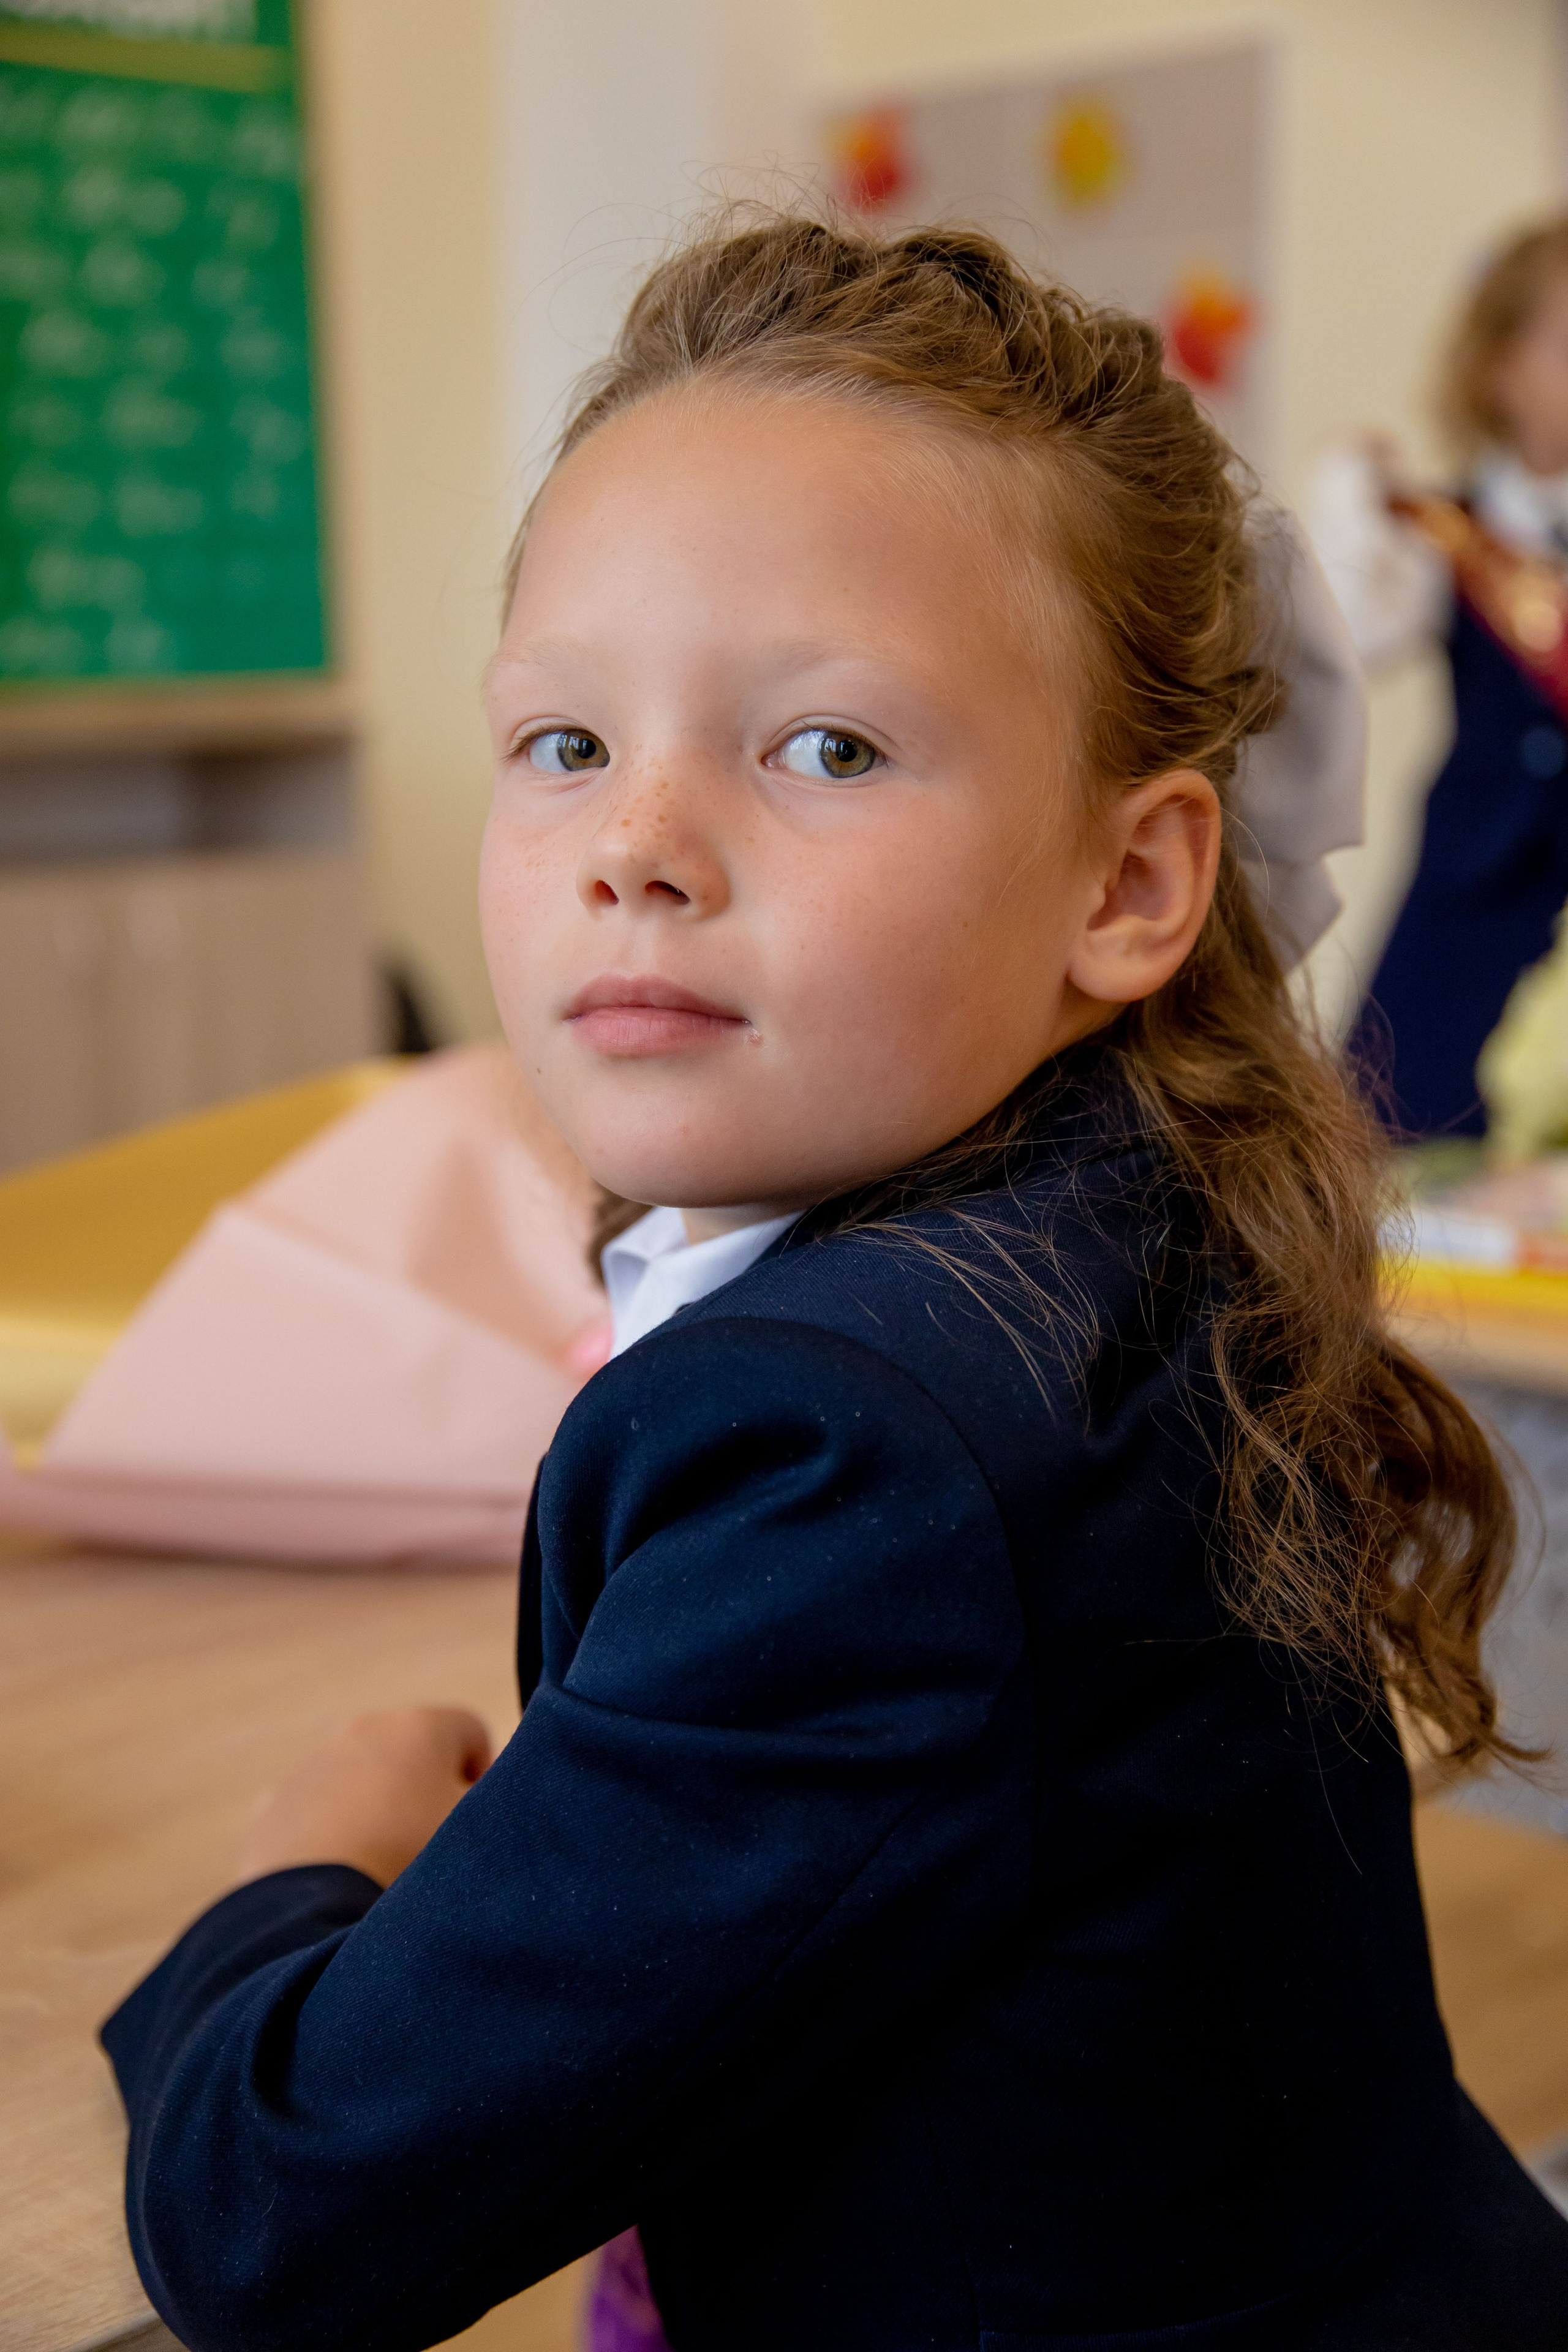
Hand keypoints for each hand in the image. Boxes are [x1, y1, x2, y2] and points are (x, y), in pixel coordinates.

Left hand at [237, 1706, 492, 1888]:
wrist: (314, 1915)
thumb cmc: (413, 1864)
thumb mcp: (483, 1832)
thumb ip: (504, 1802)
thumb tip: (495, 1799)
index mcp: (419, 1725)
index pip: (473, 1733)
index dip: (483, 1781)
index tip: (474, 1828)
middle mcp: (362, 1728)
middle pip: (414, 1755)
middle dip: (426, 1795)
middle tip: (431, 1855)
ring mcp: (310, 1765)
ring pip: (362, 1783)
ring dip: (377, 1814)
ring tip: (381, 1873)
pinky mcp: (272, 1807)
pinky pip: (315, 1815)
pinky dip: (330, 1838)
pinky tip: (338, 1880)